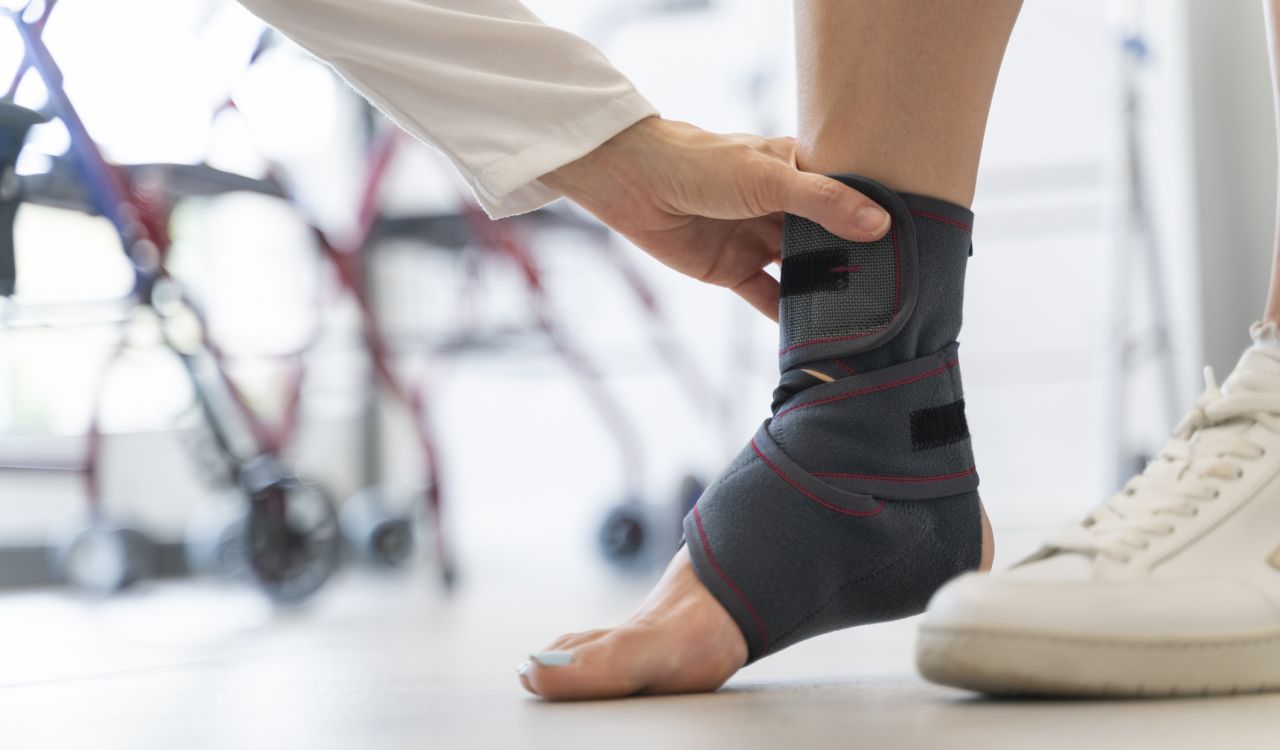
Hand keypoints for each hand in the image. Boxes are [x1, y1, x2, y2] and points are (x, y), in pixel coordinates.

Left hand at [540, 116, 889, 319]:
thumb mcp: (769, 178)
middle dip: (858, 263)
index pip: (850, 197)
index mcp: (799, 172)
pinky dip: (789, 316)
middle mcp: (784, 207)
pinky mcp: (734, 271)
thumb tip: (880, 225)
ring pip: (804, 271)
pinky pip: (769, 298)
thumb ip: (822, 203)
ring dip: (828, 292)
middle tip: (902, 292)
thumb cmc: (703, 164)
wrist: (636, 185)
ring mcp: (759, 240)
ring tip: (868, 318)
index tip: (919, 244)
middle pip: (830, 240)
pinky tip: (819, 336)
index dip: (879, 218)